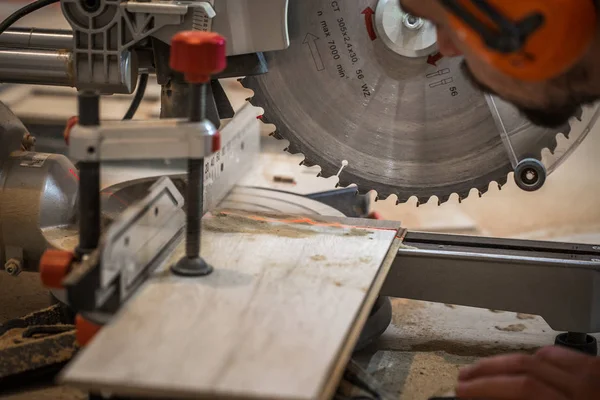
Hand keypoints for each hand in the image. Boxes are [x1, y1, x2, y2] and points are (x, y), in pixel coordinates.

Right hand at [455, 346, 599, 398]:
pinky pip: (559, 354)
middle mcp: (586, 388)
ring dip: (506, 363)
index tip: (464, 391)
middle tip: (464, 379)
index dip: (488, 387)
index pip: (524, 389)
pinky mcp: (598, 368)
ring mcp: (595, 374)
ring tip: (484, 371)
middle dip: (488, 372)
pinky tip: (521, 365)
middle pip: (526, 367)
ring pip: (538, 356)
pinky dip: (535, 357)